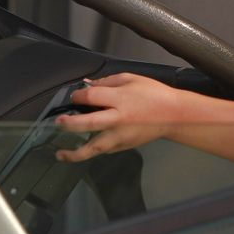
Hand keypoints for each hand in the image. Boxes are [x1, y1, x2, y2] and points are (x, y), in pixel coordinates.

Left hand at [54, 73, 179, 161]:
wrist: (174, 115)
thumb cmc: (153, 94)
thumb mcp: (131, 79)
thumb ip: (107, 81)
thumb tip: (88, 85)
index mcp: (120, 99)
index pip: (92, 97)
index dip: (78, 96)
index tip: (75, 96)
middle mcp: (118, 119)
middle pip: (89, 123)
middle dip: (70, 124)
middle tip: (58, 123)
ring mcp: (121, 136)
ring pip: (95, 147)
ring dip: (75, 152)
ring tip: (60, 154)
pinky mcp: (125, 146)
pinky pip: (105, 150)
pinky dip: (94, 149)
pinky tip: (84, 149)